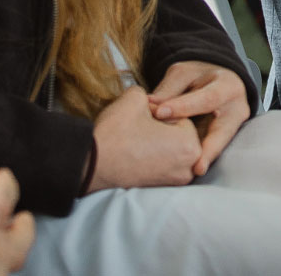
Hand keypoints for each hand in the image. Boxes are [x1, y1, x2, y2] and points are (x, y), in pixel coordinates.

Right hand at [88, 85, 202, 190]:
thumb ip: (154, 93)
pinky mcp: (163, 187)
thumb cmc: (116, 134)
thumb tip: (157, 102)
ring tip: (138, 139)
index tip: (142, 118)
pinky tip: (137, 151)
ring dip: (158, 140)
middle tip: (140, 129)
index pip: (181, 115)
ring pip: (172, 146)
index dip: (159, 111)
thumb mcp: (136, 98)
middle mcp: (189, 167)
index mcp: (190, 145)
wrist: (91, 165)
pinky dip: (153, 154)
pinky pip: (164, 161)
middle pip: (180, 132)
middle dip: (162, 127)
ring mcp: (176, 180)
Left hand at [147, 60, 249, 174]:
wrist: (214, 83)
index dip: (184, 106)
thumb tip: (150, 105)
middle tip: (197, 165)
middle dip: (210, 148)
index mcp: (227, 86)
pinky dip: (199, 159)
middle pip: (223, 130)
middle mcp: (236, 109)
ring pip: (219, 145)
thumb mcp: (184, 74)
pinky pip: (211, 150)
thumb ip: (170, 88)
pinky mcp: (223, 141)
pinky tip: (186, 169)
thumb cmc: (198, 78)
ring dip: (206, 158)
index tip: (160, 113)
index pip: (206, 98)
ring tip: (195, 170)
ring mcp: (232, 128)